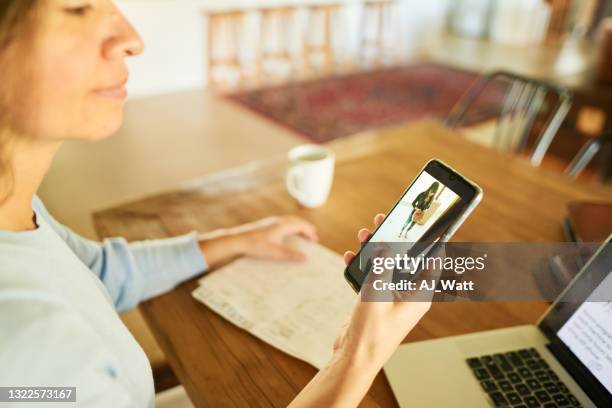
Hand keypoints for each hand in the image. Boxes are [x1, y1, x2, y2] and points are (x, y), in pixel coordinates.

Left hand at [236, 216, 317, 260]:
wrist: (238, 240)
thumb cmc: (256, 246)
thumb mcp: (275, 253)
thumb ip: (291, 255)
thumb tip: (305, 258)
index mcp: (283, 225)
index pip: (301, 226)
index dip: (310, 232)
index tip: (315, 241)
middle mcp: (278, 221)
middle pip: (297, 221)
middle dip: (306, 228)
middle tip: (312, 236)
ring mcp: (271, 221)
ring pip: (290, 221)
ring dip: (298, 226)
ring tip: (302, 235)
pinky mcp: (266, 224)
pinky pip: (283, 222)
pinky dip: (291, 227)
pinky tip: (287, 234)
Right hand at [290, 214, 430, 407]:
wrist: (355, 357)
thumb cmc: (372, 332)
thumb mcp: (378, 292)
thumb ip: (383, 266)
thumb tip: (387, 246)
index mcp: (419, 294)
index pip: (432, 262)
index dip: (432, 242)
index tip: (431, 225)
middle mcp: (408, 295)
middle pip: (406, 260)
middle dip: (396, 240)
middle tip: (387, 222)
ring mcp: (391, 298)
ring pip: (387, 266)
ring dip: (375, 251)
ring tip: (365, 235)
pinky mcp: (377, 302)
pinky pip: (373, 278)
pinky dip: (363, 267)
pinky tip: (351, 258)